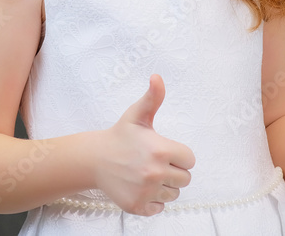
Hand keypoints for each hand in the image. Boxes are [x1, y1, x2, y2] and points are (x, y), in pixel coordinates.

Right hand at [94, 74, 195, 215]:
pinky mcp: (137, 206)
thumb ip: (153, 97)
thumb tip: (157, 77)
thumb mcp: (137, 114)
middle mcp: (155, 172)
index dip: (179, 155)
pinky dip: (154, 201)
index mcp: (160, 150)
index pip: (190, 160)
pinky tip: (142, 188)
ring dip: (165, 186)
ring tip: (147, 174)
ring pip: (174, 194)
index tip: (164, 151)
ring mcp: (146, 191)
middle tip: (155, 163)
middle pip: (185, 179)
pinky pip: (160, 208)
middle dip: (174, 171)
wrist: (95, 159)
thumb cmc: (120, 136)